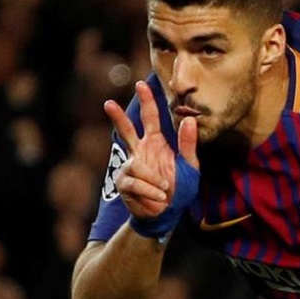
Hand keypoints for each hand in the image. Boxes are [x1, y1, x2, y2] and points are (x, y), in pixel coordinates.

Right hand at [104, 80, 198, 220]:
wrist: (168, 214)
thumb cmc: (180, 188)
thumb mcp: (191, 166)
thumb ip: (188, 144)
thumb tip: (189, 119)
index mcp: (156, 143)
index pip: (150, 118)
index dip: (147, 101)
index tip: (141, 84)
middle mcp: (140, 151)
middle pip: (126, 130)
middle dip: (117, 117)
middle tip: (108, 103)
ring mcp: (130, 167)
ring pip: (135, 166)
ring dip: (152, 179)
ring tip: (165, 189)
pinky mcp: (124, 183)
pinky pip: (134, 183)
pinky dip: (149, 191)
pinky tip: (157, 198)